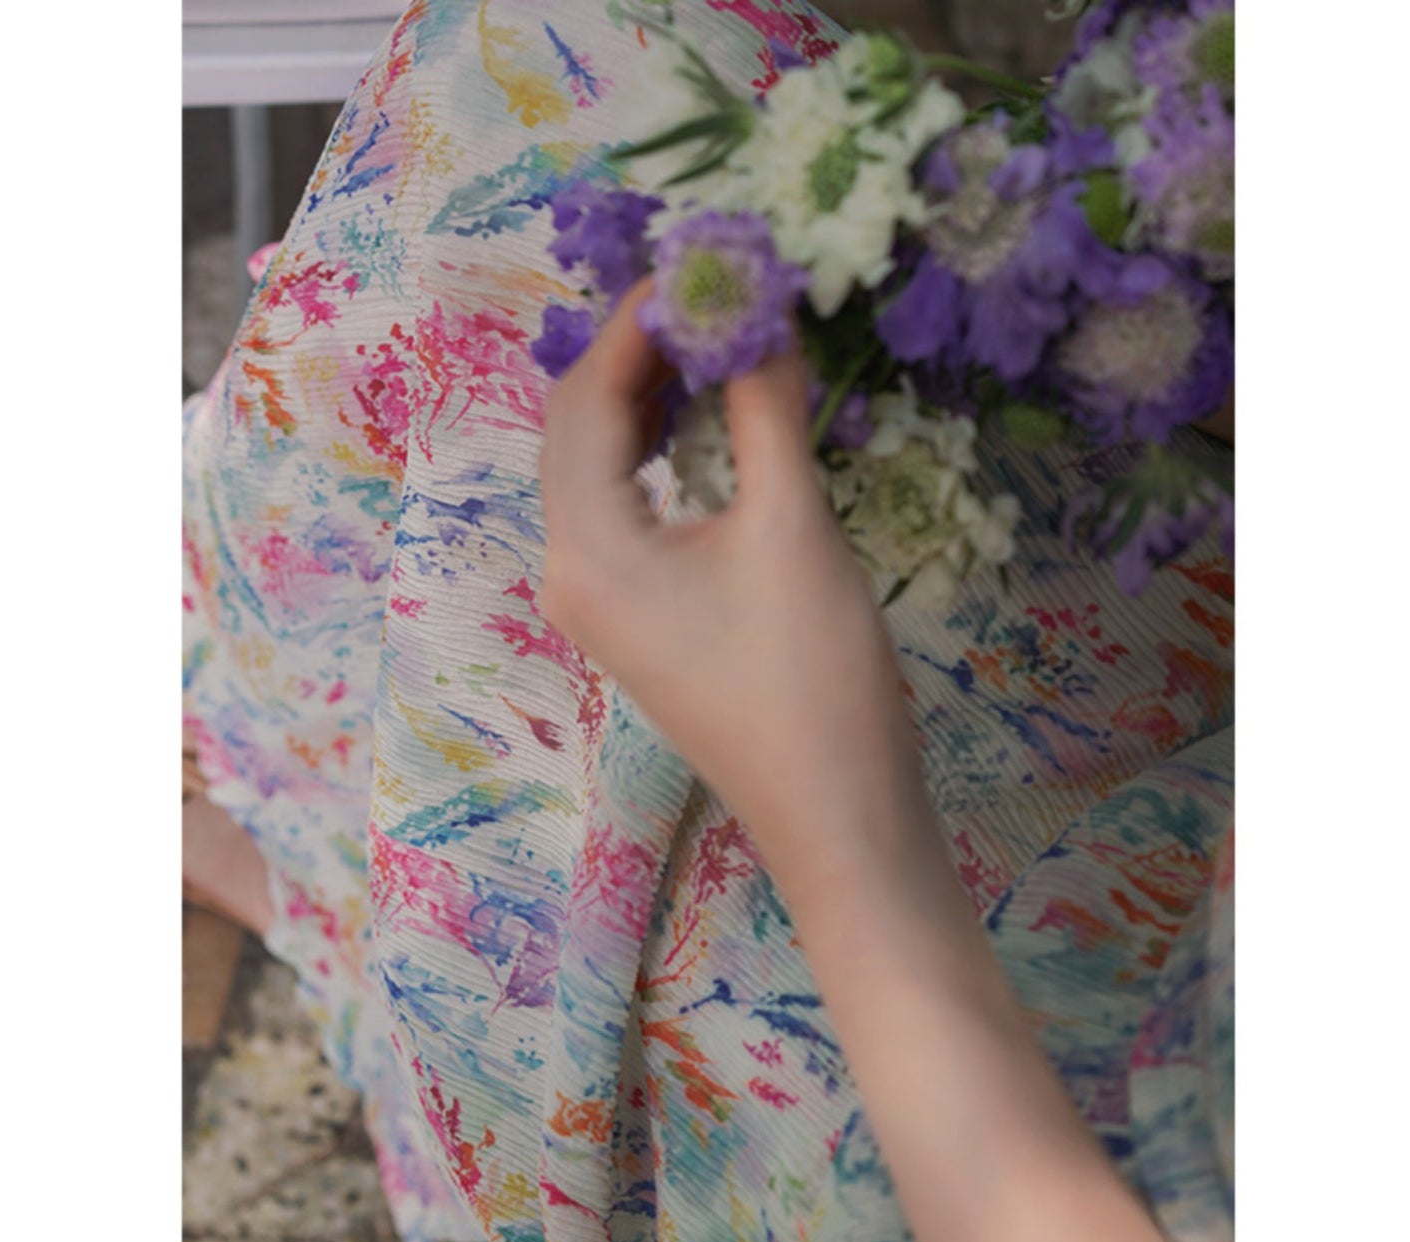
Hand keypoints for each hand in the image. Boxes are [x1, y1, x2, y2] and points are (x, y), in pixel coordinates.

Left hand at [538, 281, 941, 909]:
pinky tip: (714, 424)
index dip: (641, 320)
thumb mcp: (792, 525)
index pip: (585, 397)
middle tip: (717, 291)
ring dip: (653, 401)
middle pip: (582, 430)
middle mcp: (571, 571)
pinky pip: (631, 513)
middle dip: (642, 354)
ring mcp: (602, 605)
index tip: (706, 256)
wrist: (838, 817)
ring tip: (721, 341)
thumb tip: (759, 304)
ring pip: (605, 471)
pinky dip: (665, 456)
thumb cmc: (813, 678)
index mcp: (586, 546)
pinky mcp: (640, 624)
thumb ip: (763, 405)